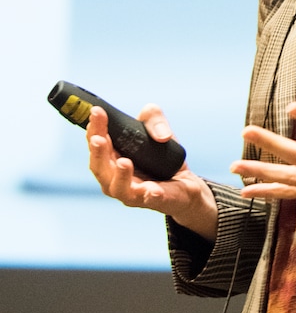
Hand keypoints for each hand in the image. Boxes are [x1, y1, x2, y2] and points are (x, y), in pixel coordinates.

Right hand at [87, 105, 217, 240]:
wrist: (185, 182)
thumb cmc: (161, 156)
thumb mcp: (158, 127)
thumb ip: (154, 118)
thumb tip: (162, 134)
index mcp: (112, 157)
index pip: (96, 143)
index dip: (94, 128)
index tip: (96, 112)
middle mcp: (115, 177)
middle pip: (100, 168)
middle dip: (97, 153)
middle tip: (98, 139)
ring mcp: (133, 192)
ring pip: (118, 188)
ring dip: (119, 175)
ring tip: (124, 162)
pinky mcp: (154, 200)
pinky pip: (148, 200)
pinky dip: (149, 195)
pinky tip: (152, 190)